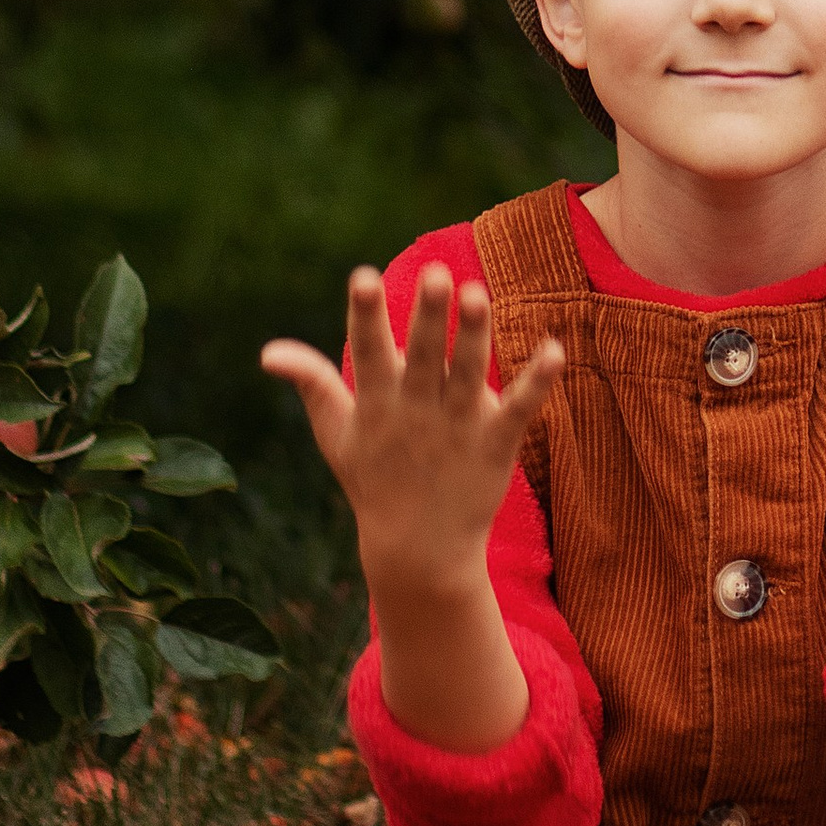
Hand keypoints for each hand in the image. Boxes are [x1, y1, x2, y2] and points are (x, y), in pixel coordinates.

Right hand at [262, 263, 562, 608]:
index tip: (363, 277)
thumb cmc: (372, 479)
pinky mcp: (495, 443)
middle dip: (428, 317)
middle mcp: (417, 410)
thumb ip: (311, 383)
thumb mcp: (336, 433)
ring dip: (475, 336)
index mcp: (377, 403)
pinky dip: (537, 382)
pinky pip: (519, 408)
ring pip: (469, 373)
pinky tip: (556, 350)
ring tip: (479, 293)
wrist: (418, 551)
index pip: (369, 351)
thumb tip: (268, 351)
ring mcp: (458, 427)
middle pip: (425, 356)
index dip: (366, 315)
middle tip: (436, 274)